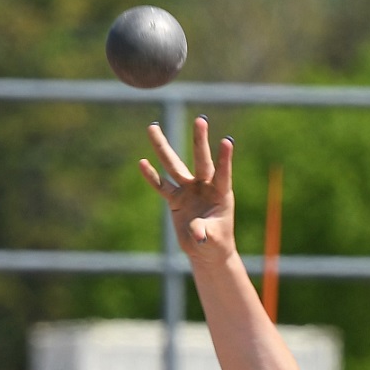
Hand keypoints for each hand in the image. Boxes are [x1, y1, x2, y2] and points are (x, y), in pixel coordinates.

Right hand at [138, 115, 235, 257]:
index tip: (227, 141)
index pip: (223, 173)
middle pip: (201, 160)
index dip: (225, 159)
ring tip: (152, 126)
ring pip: (174, 166)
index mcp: (221, 193)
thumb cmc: (216, 244)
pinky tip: (142, 162)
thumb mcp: (212, 240)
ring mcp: (189, 190)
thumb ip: (205, 233)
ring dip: (163, 147)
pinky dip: (151, 176)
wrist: (206, 250)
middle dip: (199, 141)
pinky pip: (161, 185)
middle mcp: (205, 186)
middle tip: (201, 119)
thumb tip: (197, 233)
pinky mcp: (176, 198)